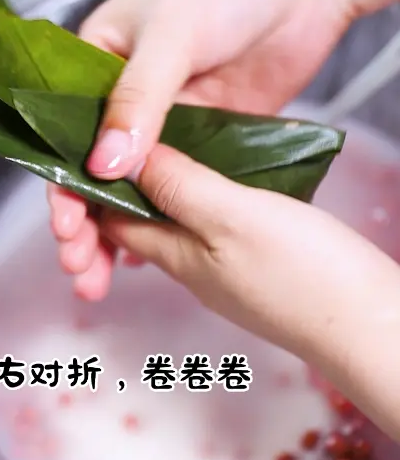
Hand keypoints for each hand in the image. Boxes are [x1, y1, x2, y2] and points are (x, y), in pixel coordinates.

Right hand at [48, 0, 353, 299]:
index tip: (66, 226)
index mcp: (98, 60)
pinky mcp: (210, 134)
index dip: (62, 181)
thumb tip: (103, 168)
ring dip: (119, 228)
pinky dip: (162, 217)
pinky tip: (150, 254)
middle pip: (94, 168)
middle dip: (85, 220)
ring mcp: (170, 118)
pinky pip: (179, 182)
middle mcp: (127, 94)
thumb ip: (137, 101)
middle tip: (82, 267)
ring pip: (135, 183)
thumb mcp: (172, 34)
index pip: (64, 131)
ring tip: (105, 276)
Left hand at [101, 145, 399, 442]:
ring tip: (171, 145)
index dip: (93, 184)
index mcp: (174, 254)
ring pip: (175, 222)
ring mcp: (223, 269)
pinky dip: (200, 197)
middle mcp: (190, 266)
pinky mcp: (254, 265)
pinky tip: (218, 175)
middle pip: (140, 221)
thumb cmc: (302, 273)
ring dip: (164, 188)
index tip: (93, 140)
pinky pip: (210, 225)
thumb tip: (124, 159)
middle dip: (125, 183)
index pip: (110, 220)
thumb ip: (178, 188)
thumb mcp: (231, 217)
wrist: (367, 325)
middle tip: (132, 134)